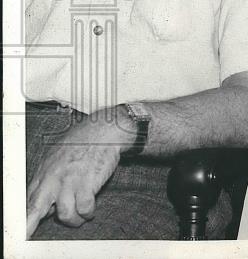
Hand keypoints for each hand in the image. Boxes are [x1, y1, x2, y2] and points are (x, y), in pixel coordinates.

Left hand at [26, 108, 130, 234]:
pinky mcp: (87, 184)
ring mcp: (70, 182)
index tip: (23, 229)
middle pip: (35, 209)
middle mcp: (53, 179)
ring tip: (81, 218)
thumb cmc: (83, 141)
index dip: (24, 217)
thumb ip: (50, 180)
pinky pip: (85, 208)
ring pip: (65, 214)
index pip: (28, 200)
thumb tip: (47, 203)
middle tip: (27, 237)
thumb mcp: (57, 157)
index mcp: (44, 173)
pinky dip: (89, 213)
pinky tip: (91, 210)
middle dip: (29, 226)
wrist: (103, 131)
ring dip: (74, 220)